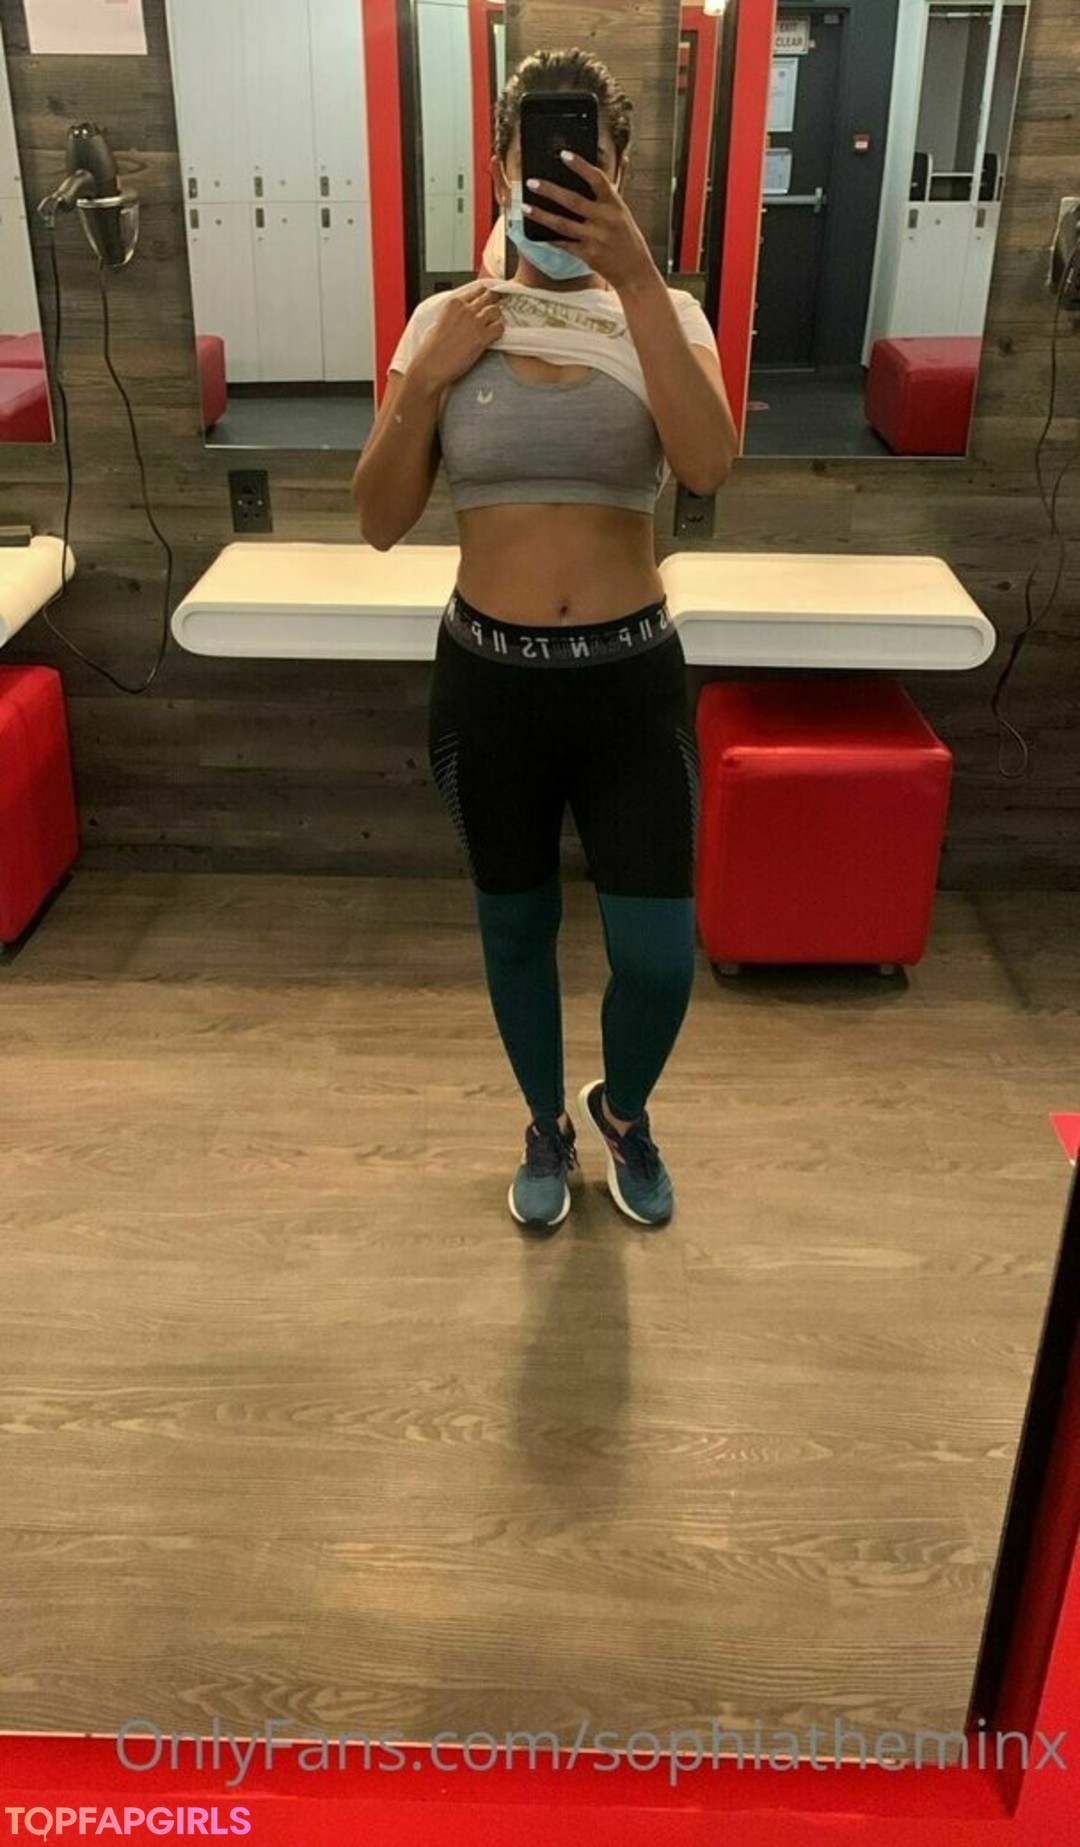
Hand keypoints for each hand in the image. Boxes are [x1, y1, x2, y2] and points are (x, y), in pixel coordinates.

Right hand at [413, 283, 503, 391]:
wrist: (432, 365)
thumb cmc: (431, 348)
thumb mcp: (438, 322)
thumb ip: (453, 315)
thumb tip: (461, 316)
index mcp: (453, 303)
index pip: (477, 290)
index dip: (485, 295)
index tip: (487, 298)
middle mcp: (465, 309)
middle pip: (489, 296)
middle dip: (495, 301)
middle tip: (497, 308)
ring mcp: (475, 322)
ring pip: (496, 310)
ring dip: (496, 318)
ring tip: (492, 325)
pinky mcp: (482, 337)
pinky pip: (500, 328)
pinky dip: (499, 331)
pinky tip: (493, 337)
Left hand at [521, 152, 655, 294]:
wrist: (635, 273)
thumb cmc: (628, 240)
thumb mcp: (623, 213)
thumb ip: (613, 191)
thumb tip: (615, 162)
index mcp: (615, 205)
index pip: (597, 179)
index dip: (580, 166)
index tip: (564, 155)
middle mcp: (605, 220)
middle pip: (573, 201)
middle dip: (549, 190)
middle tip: (531, 182)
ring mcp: (596, 238)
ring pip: (562, 224)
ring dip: (541, 215)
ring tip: (524, 207)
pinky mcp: (588, 255)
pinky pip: (564, 244)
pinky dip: (550, 237)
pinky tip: (537, 231)